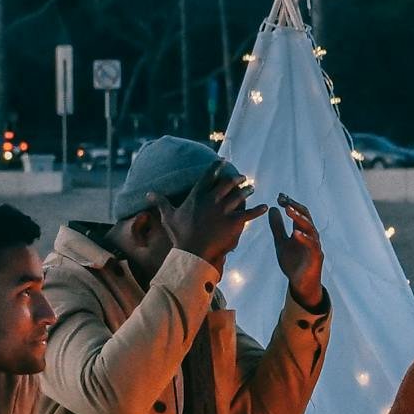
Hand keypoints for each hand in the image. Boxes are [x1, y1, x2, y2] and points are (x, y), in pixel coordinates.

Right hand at [149, 168, 265, 267]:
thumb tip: (148, 192)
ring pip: (239, 196)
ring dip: (247, 191)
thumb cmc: (179, 234)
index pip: (208, 177)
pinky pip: (249, 214)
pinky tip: (265, 207)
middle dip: (235, 179)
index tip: (222, 161)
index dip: (216, 168)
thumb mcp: (168, 216)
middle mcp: (212, 199)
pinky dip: (258, 211)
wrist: (192, 251)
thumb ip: (160, 201)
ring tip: (252, 188)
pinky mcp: (234, 222)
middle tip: (242, 177)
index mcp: (198, 196)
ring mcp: (224, 210)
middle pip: (227, 184)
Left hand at [269, 194, 323, 308]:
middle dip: (295, 206)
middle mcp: (310, 235)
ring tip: (289, 210)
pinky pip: (312, 245)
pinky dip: (304, 238)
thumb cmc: (293, 263)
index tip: (279, 197)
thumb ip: (277, 227)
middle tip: (283, 200)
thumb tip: (272, 208)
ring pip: (310, 227)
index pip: (299, 212)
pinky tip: (295, 233)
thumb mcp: (280, 242)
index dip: (290, 203)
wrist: (300, 283)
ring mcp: (314, 245)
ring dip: (299, 218)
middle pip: (305, 216)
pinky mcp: (316, 256)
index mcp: (302, 230)